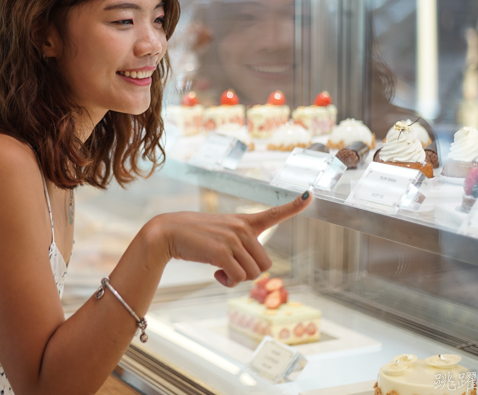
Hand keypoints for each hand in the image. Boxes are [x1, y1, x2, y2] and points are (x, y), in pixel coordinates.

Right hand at [150, 191, 311, 286]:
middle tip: (229, 269)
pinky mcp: (221, 251)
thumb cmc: (195, 237)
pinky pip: (237, 278)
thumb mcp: (221, 235)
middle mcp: (242, 228)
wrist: (168, 233)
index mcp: (244, 222)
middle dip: (249, 273)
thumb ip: (240, 245)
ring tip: (220, 270)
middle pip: (265, 264)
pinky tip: (215, 274)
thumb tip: (254, 270)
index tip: (309, 194)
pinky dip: (227, 282)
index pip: (274, 213)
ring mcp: (232, 239)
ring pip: (253, 273)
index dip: (294, 206)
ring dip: (236, 279)